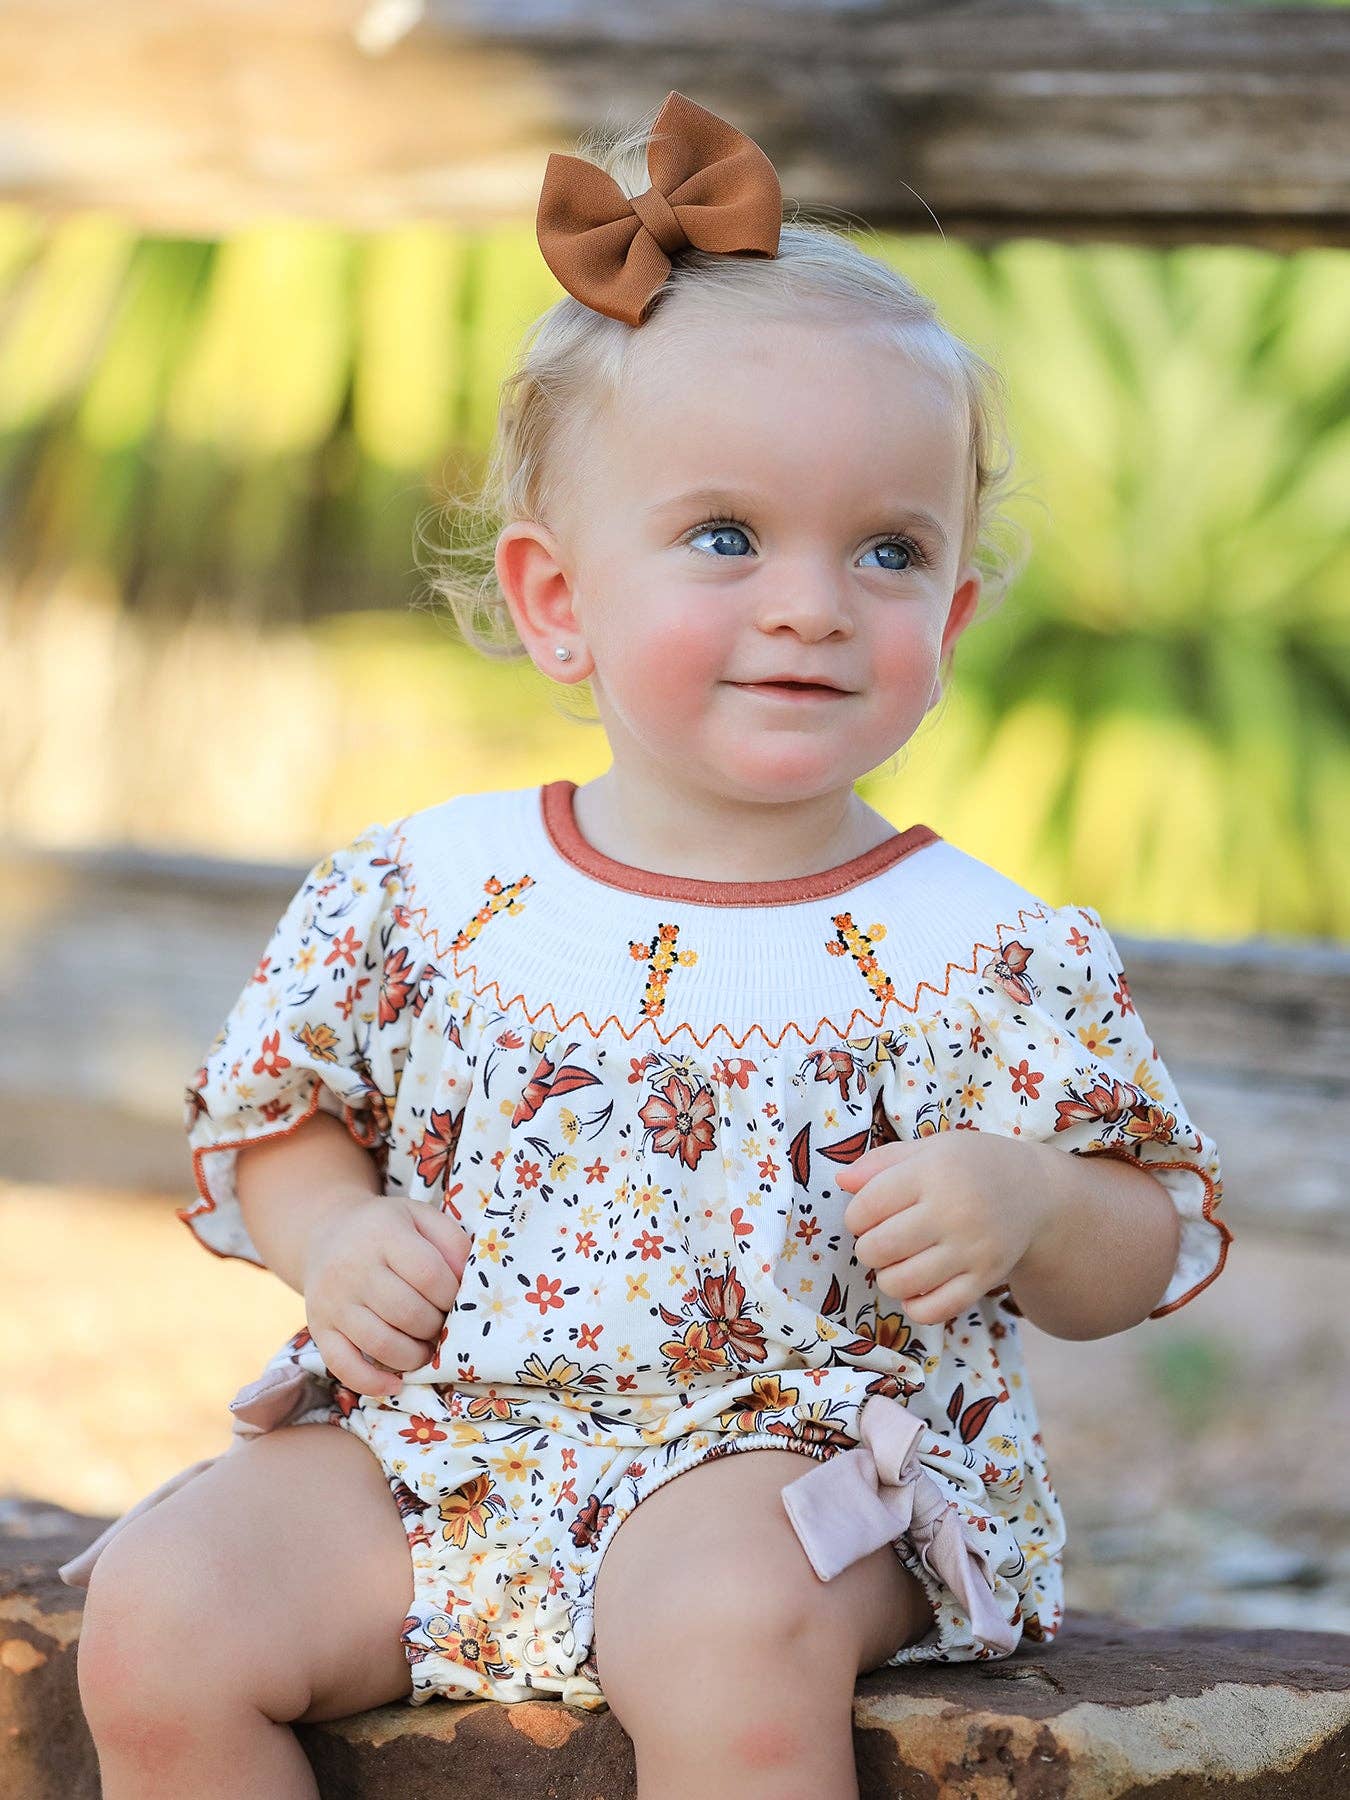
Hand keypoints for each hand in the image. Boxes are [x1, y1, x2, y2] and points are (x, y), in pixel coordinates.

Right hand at [302, 1191, 471, 1395]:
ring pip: (380, 1343)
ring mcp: (332, 1301)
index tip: (457, 1300)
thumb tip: (467, 1283)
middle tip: (442, 1325)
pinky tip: (395, 1384)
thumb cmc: (387, 1229)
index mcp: (383, 1234)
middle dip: (435, 1327)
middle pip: (407, 1312)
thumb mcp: (421, 1217)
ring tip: (426, 1350)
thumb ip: (452, 1242)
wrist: (327, 1234)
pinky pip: (343, 1365)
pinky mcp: (319, 1328)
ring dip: (414, 1356)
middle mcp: (352, 1267)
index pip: (428, 1274)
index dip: (452, 1295)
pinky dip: (372, 1383)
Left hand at [837, 1134, 1063, 1325]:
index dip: (855, 1216)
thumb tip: (841, 1180)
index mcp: (934, 1171)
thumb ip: (881, 1162)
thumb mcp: (928, 1149)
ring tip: (899, 1261)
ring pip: (900, 1283)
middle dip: (868, 1248)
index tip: (867, 1214)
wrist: (1034, 1192)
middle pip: (879, 1248)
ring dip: (887, 1277)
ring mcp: (973, 1250)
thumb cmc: (969, 1165)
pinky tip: (918, 1286)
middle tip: (882, 1239)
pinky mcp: (986, 1280)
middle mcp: (954, 1211)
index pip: (867, 1206)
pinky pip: (933, 1311)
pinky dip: (914, 1305)